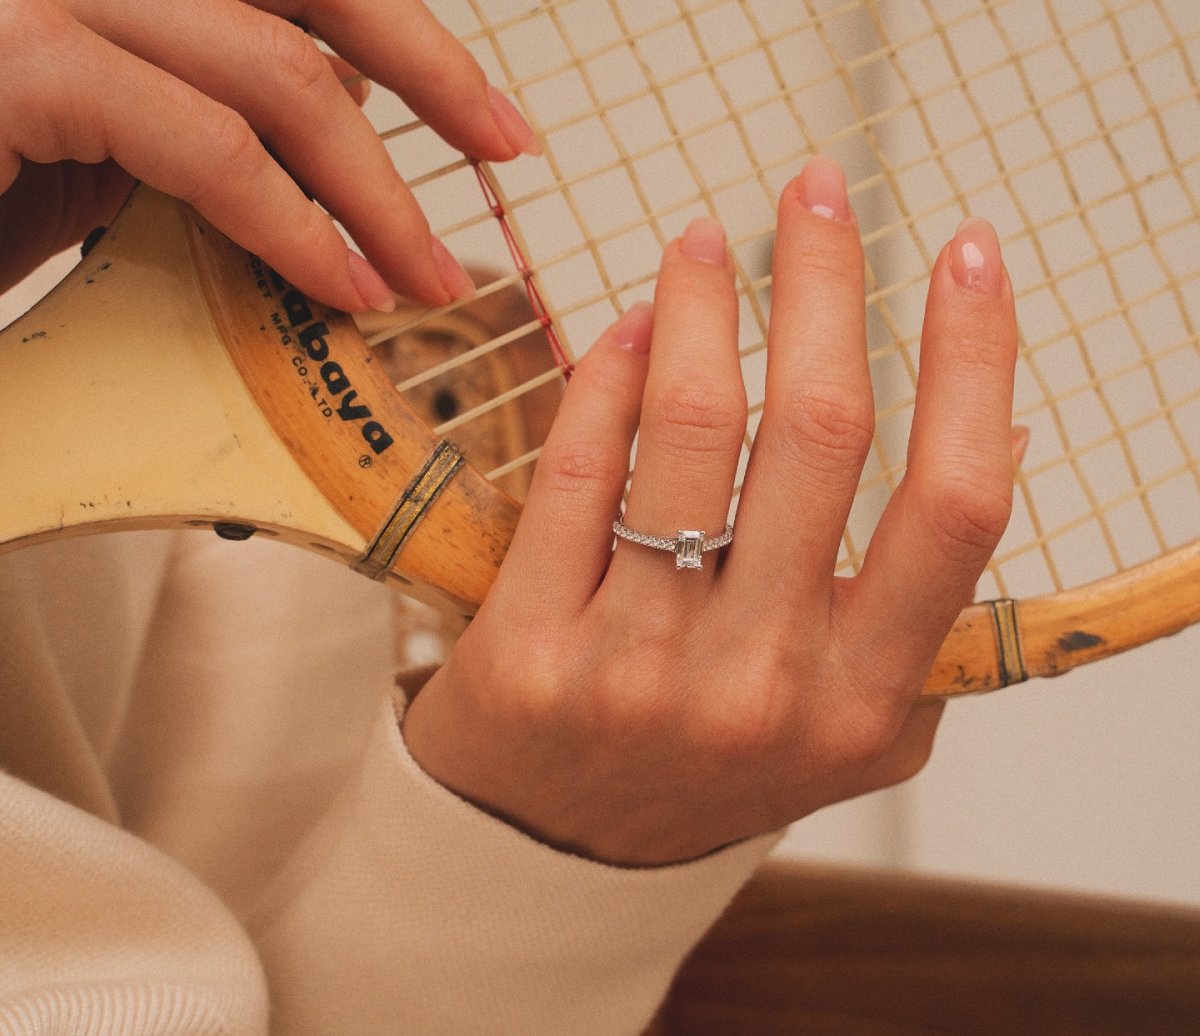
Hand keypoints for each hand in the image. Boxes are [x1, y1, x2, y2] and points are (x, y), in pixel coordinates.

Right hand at [0, 0, 538, 307]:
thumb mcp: (112, 137)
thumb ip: (210, 111)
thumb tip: (332, 132)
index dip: (404, 33)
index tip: (485, 114)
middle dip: (430, 70)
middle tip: (508, 151)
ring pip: (276, 74)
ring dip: (375, 189)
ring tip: (430, 276)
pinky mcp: (16, 62)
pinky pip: (205, 144)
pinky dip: (294, 224)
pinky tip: (347, 285)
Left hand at [404, 157, 1018, 866]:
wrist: (552, 854)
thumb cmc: (705, 764)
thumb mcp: (839, 728)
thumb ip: (914, 620)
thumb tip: (991, 436)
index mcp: (859, 705)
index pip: (954, 509)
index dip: (975, 362)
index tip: (968, 257)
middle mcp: (759, 687)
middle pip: (823, 437)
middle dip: (827, 283)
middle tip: (816, 194)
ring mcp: (638, 669)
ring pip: (691, 435)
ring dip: (704, 308)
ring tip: (703, 245)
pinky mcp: (529, 646)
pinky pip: (577, 471)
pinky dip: (606, 378)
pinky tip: (627, 331)